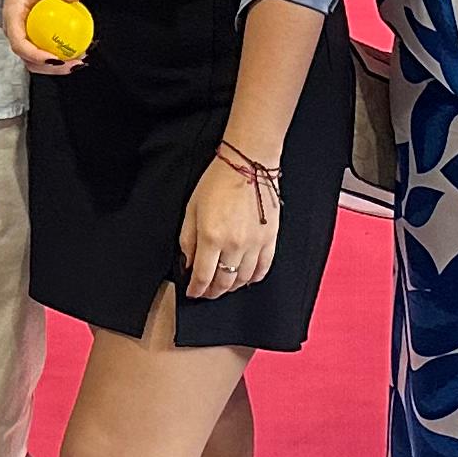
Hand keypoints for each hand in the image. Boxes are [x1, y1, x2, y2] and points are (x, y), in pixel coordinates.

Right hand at [1, 0, 80, 74]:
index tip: (56, 58)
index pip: (20, 44)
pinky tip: (75, 53)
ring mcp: (22, 36)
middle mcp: (14, 31)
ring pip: (35, 61)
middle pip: (28, 59)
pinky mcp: (30, 37)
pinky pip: (42, 52)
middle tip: (74, 64)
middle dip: (50, 68)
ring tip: (77, 62)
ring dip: (55, 67)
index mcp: (12, 19)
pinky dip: (57, 57)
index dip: (36, 56)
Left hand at [177, 146, 280, 305]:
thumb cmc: (219, 181)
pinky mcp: (269, 239)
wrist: (249, 164)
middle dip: (212, 292)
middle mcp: (234, 245)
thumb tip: (188, 263)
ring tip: (223, 286)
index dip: (196, 290)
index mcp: (212, 237)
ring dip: (231, 287)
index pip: (202, 277)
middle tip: (206, 292)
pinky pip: (263, 268)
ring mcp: (254, 244)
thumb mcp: (192, 209)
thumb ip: (188, 240)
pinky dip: (253, 278)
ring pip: (243, 280)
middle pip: (223, 283)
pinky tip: (246, 278)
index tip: (192, 292)